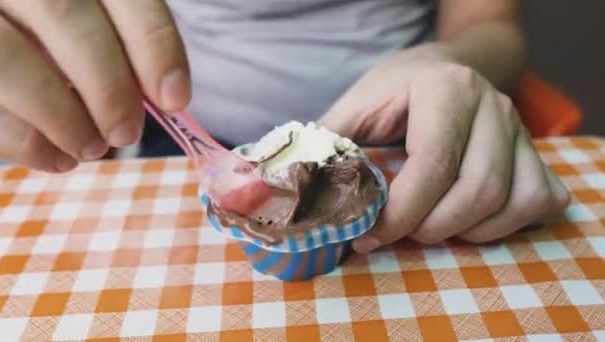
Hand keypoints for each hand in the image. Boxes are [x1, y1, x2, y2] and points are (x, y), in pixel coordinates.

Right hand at [0, 1, 189, 171]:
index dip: (154, 44)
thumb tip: (162, 95)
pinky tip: (57, 158)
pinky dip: (24, 140)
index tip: (175, 99)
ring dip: (60, 115)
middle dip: (106, 84)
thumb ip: (121, 46)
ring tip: (90, 149)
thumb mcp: (95, 28)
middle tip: (126, 133)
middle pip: (62, 11)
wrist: (9, 35)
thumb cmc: (60, 41)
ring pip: (8, 54)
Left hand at [319, 49, 569, 251]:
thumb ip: (330, 143)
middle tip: (397, 232)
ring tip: (427, 226)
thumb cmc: (395, 92)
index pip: (434, 164)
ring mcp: (521, 129)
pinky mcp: (536, 151)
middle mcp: (494, 105)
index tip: (368, 235)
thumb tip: (297, 187)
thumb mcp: (356, 106)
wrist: (443, 68)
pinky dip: (503, 226)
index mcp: (446, 89)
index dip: (400, 212)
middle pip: (478, 190)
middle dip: (430, 227)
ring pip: (510, 201)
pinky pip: (537, 201)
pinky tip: (468, 220)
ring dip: (465, 231)